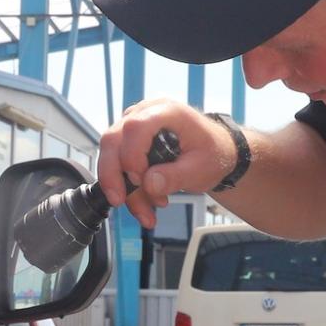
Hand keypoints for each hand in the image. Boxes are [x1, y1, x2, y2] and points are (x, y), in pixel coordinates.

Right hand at [95, 98, 236, 229]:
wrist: (213, 153)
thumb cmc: (211, 153)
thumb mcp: (201, 168)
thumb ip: (176, 176)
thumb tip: (149, 184)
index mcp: (167, 112)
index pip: (135, 127)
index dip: (131, 155)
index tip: (140, 181)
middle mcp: (145, 113)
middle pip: (113, 140)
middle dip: (113, 176)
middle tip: (120, 201)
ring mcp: (133, 126)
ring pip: (112, 157)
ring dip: (124, 189)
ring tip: (147, 214)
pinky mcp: (128, 142)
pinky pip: (117, 166)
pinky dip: (128, 190)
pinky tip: (145, 207)